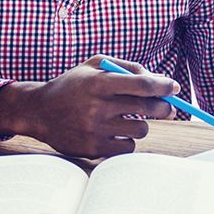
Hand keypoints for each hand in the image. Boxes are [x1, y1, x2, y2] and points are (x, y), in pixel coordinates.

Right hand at [0, 62, 178, 158]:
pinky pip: (128, 147)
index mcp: (99, 83)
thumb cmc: (73, 85)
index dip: (163, 86)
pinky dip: (127, 141)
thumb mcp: (94, 65)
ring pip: (140, 130)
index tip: (173, 87)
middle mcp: (97, 107)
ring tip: (127, 119)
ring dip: (140, 124)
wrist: (39, 111)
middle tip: (166, 107)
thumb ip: (126, 67)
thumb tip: (158, 80)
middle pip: (147, 108)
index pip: (142, 85)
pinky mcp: (93, 149)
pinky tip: (115, 133)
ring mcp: (95, 130)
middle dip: (163, 107)